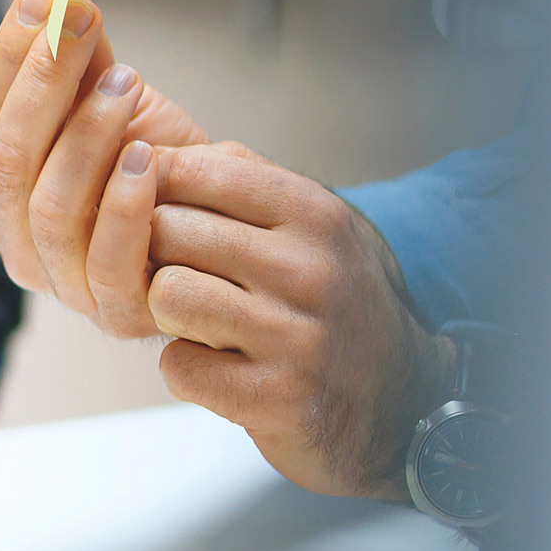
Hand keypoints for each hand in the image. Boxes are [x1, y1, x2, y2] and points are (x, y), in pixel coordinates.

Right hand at [0, 0, 207, 335]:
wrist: (221, 222)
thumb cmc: (154, 162)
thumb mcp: (110, 99)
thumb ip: (80, 54)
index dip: (7, 61)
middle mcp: (17, 249)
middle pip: (7, 164)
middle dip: (41, 84)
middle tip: (80, 23)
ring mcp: (65, 287)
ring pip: (49, 208)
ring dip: (84, 137)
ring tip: (124, 83)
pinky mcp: (119, 312)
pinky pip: (105, 262)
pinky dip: (122, 205)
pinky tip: (146, 157)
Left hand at [144, 143, 456, 499]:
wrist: (398, 398)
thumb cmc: (329, 298)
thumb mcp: (309, 223)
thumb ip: (239, 178)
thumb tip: (152, 152)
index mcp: (315, 213)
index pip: (193, 170)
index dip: (155, 190)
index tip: (160, 213)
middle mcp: (310, 268)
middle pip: (168, 230)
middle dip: (156, 255)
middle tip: (182, 275)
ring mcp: (296, 336)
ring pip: (168, 294)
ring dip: (168, 313)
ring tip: (201, 321)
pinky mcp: (277, 397)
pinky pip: (179, 365)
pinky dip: (185, 369)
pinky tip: (219, 368)